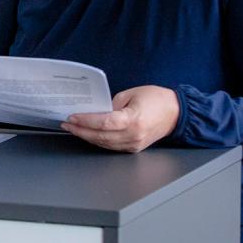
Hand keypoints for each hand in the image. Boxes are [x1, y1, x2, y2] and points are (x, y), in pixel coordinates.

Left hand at [61, 85, 179, 152]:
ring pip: (104, 143)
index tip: (72, 117)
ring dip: (87, 136)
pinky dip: (98, 140)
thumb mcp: (131, 94)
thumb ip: (111, 104)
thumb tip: (95, 112)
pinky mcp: (134, 148)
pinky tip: (88, 133)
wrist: (175, 113)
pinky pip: (111, 146)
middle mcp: (134, 135)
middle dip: (80, 130)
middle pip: (101, 136)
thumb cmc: (156, 99)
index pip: (104, 123)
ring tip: (73, 128)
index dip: (86, 121)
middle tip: (67, 124)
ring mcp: (134, 144)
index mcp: (134, 120)